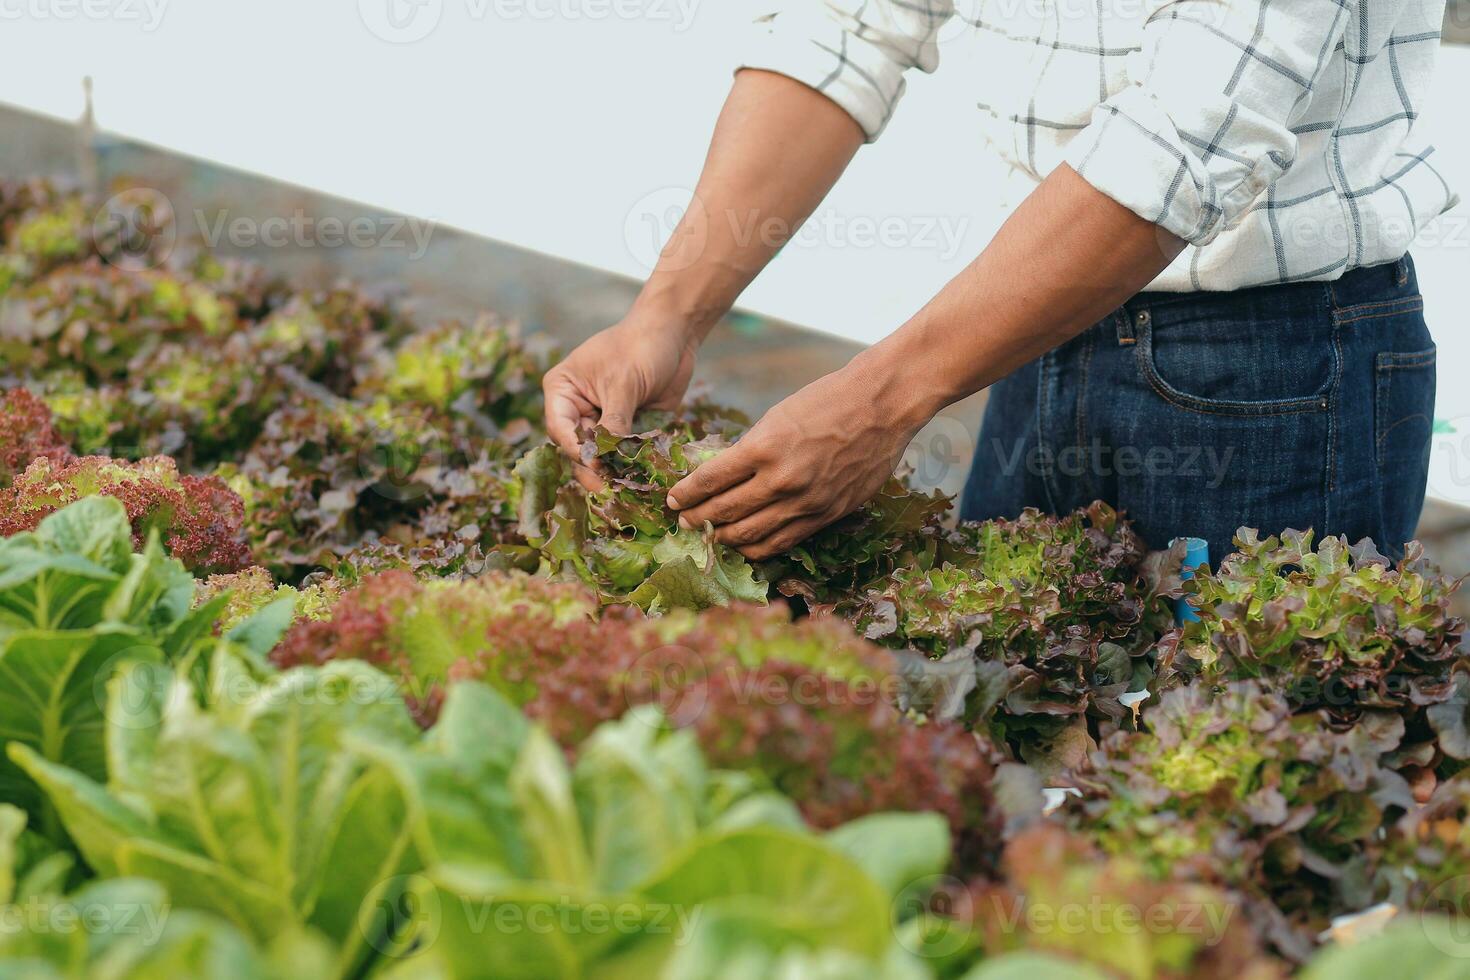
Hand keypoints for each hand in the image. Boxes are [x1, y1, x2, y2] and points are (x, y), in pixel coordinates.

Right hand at [542, 314, 698, 487]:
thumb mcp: (624, 383)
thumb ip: (613, 422)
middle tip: (611, 489)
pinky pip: (624, 454)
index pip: (560, 428)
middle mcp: (577, 409)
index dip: (577, 450)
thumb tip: (604, 460)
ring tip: (627, 489)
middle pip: (578, 449)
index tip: (596, 466)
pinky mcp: (627, 429)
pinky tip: (642, 481)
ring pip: (600, 456)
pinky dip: (632, 466)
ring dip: (613, 471)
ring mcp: (602, 420)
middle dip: (594, 468)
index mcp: (562, 391)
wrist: (676, 333)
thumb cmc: (641, 346)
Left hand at [666, 354, 934, 559]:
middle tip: (682, 521)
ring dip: (723, 538)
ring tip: (708, 536)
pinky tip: (745, 546)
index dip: (687, 494)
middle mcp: (781, 480)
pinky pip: (783, 541)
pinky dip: (758, 548)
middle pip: (725, 512)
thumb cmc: (827, 400)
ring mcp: (805, 502)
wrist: (881, 406)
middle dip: (697, 519)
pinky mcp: (826, 515)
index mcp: (763, 448)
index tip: (673, 499)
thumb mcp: (777, 416)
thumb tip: (723, 477)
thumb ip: (752, 450)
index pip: (711, 481)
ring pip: (751, 535)